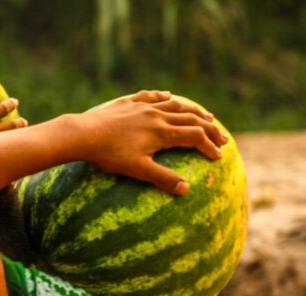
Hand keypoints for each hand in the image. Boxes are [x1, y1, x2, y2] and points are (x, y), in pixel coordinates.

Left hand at [80, 90, 229, 194]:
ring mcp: (142, 106)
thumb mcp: (138, 169)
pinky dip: (163, 97)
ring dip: (193, 110)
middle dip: (210, 129)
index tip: (219, 157)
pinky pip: (151, 96)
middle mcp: (157, 115)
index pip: (194, 137)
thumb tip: (187, 189)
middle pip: (191, 119)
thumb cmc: (109, 155)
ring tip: (205, 115)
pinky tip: (168, 96)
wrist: (82, 134)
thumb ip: (163, 179)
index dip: (208, 147)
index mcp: (162, 132)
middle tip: (223, 138)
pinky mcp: (127, 103)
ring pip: (175, 105)